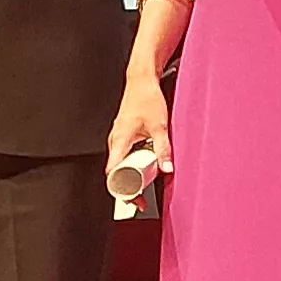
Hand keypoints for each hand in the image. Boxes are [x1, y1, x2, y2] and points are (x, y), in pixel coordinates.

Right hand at [104, 72, 171, 206]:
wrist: (142, 80)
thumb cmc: (147, 98)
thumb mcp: (160, 126)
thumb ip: (163, 148)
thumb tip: (167, 168)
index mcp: (119, 140)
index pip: (112, 173)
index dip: (120, 190)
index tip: (132, 200)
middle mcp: (115, 140)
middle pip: (115, 173)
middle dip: (126, 189)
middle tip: (140, 200)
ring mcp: (117, 138)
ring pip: (119, 164)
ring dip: (129, 177)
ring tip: (143, 187)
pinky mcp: (122, 135)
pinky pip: (122, 156)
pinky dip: (130, 165)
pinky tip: (142, 168)